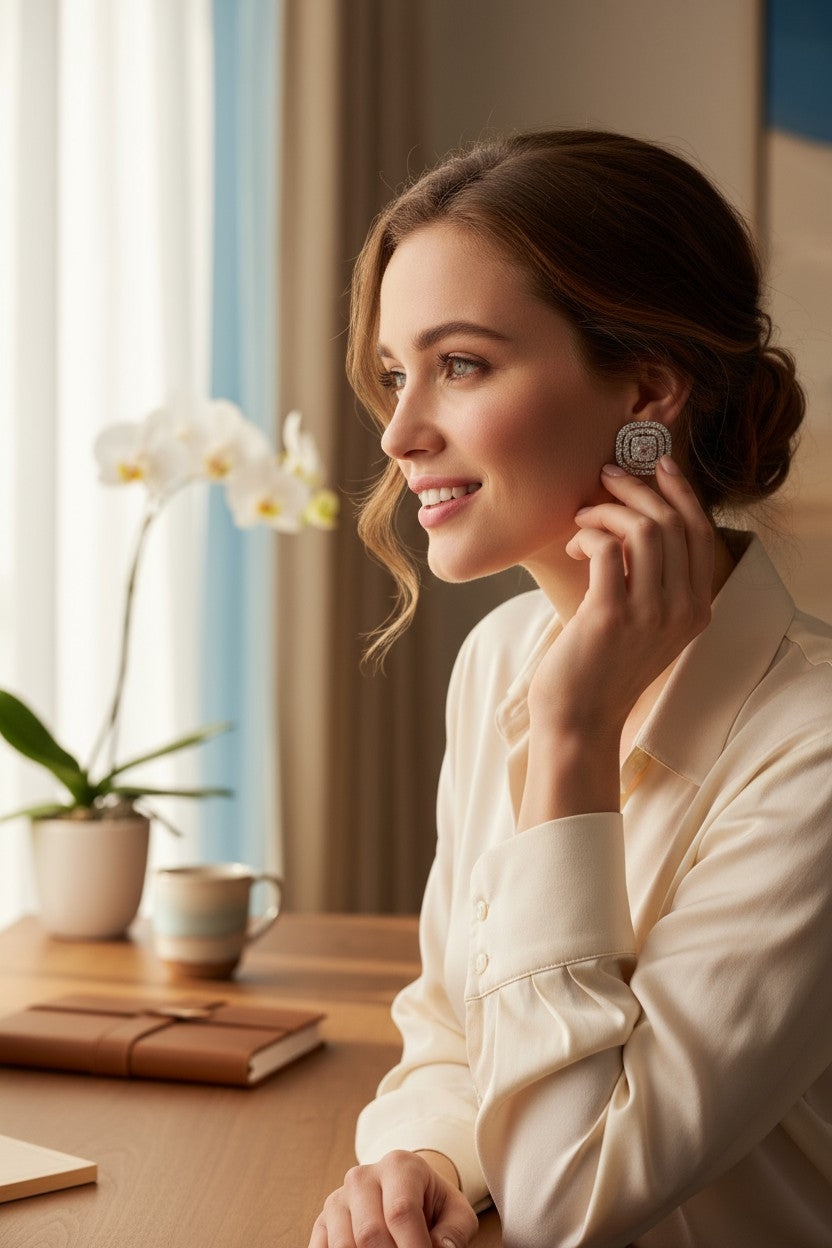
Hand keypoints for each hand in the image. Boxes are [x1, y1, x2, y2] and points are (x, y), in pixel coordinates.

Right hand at [308, 1150, 478, 1247]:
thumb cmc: (433, 1206)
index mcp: (399, 1166)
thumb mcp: (456, 1213)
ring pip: (344, 1246)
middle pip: (370, 1233)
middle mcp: (362, 1176)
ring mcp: (338, 1198)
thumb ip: (454, 1232)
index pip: (400, 1211)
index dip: (413, 1247)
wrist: (404, 1192)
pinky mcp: (323, 1221)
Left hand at [529, 456, 714, 741]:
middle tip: (606, 477)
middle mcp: (683, 610)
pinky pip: (606, 547)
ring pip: (643, 529)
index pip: (701, 534)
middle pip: (673, 523)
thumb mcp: (643, 624)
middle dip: (637, 489)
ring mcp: (650, 614)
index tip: (658, 465)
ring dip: (608, 509)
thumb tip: (634, 518)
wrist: (578, 719)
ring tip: (583, 517)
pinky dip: (588, 534)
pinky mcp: (611, 615)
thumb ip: (652, 580)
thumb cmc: (601, 666)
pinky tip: (572, 547)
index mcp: (697, 610)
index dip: (682, 492)